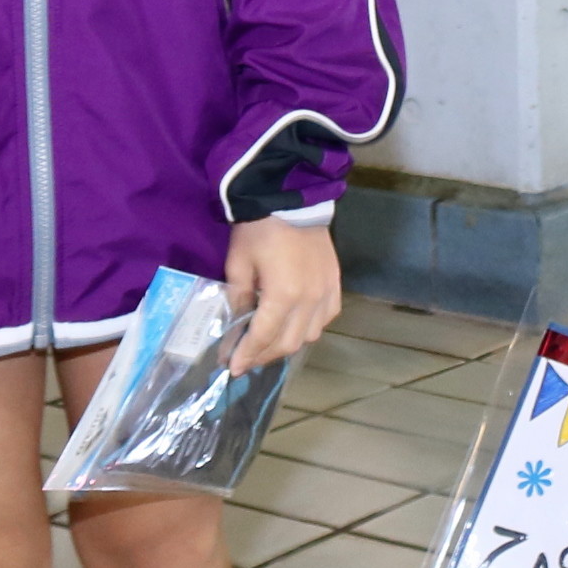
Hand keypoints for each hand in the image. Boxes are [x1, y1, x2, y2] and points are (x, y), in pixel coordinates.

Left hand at [221, 217, 341, 370]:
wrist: (291, 198)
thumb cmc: (259, 230)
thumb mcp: (238, 264)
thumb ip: (238, 299)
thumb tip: (237, 325)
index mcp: (282, 295)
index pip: (262, 337)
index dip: (246, 355)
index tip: (233, 368)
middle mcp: (309, 300)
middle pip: (287, 343)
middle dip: (264, 356)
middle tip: (246, 358)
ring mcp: (326, 292)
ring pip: (309, 335)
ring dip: (287, 344)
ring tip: (269, 342)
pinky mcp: (335, 283)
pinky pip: (327, 317)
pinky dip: (310, 327)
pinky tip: (296, 324)